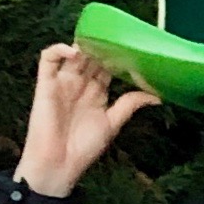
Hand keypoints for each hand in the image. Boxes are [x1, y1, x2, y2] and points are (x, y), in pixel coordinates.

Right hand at [17, 42, 156, 197]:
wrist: (59, 164)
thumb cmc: (84, 147)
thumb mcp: (112, 123)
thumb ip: (130, 105)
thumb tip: (157, 96)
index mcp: (96, 93)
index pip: (107, 67)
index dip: (117, 57)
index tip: (133, 49)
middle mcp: (79, 84)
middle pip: (91, 57)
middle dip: (102, 48)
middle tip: (116, 39)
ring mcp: (62, 82)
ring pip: (73, 54)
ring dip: (84, 45)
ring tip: (97, 42)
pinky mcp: (45, 84)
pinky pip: (48, 59)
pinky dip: (59, 50)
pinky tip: (75, 52)